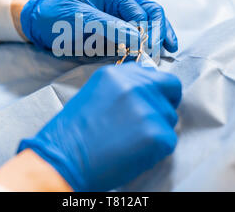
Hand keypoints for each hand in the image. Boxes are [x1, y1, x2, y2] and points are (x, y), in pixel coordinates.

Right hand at [18, 63, 181, 190]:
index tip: (150, 99)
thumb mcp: (94, 94)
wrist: (63, 160)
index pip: (155, 74)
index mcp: (117, 74)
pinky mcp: (157, 134)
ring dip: (157, 129)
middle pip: (171, 88)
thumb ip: (122, 87)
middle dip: (166, 102)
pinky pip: (169, 140)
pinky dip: (156, 150)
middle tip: (150, 120)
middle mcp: (135, 86)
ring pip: (170, 117)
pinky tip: (133, 153)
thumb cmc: (73, 134)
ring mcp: (148, 109)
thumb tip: (146, 90)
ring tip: (130, 140)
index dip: (155, 88)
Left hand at [19, 0, 177, 55]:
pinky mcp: (116, 34)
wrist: (40, 28)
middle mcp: (120, 4)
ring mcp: (120, 19)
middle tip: (161, 51)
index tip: (147, 48)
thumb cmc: (57, 18)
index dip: (148, 29)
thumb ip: (110, 27)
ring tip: (168, 51)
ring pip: (149, 25)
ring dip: (159, 37)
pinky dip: (148, 44)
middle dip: (160, 31)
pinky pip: (137, 38)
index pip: (141, 10)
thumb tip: (138, 39)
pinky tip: (157, 52)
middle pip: (151, 14)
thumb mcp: (81, 18)